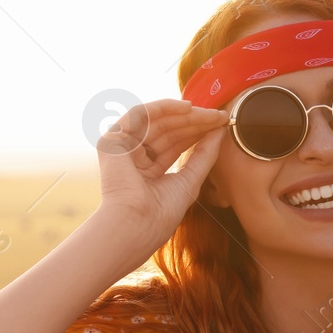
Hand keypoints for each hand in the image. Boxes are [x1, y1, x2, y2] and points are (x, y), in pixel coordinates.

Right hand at [90, 99, 227, 263]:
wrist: (137, 224)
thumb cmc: (161, 214)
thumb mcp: (191, 180)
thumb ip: (205, 155)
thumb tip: (220, 132)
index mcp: (148, 170)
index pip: (175, 144)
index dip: (198, 132)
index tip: (220, 125)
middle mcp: (133, 157)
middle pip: (168, 130)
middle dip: (195, 122)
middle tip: (219, 116)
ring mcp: (121, 148)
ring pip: (156, 121)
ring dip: (184, 114)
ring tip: (209, 113)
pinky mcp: (112, 139)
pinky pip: (139, 114)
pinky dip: (163, 107)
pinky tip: (187, 108)